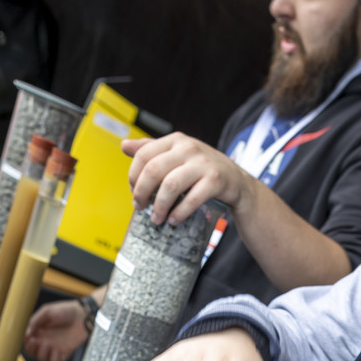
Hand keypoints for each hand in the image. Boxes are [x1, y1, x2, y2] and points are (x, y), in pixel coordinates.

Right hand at [24, 299, 92, 360]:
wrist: (83, 315)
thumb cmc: (66, 310)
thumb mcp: (47, 311)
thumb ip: (35, 321)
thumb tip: (27, 334)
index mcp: (39, 330)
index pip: (27, 341)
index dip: (25, 341)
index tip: (29, 337)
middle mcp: (45, 339)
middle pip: (32, 352)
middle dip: (31, 349)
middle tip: (35, 342)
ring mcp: (55, 347)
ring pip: (42, 358)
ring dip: (42, 354)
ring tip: (47, 344)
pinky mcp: (65, 352)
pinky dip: (54, 358)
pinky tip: (57, 350)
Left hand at [121, 133, 253, 226]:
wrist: (236, 180)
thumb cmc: (202, 169)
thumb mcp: (177, 155)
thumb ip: (152, 150)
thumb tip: (124, 146)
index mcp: (175, 140)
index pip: (143, 155)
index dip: (134, 176)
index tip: (133, 192)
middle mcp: (188, 148)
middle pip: (153, 170)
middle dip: (142, 193)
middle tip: (140, 208)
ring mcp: (203, 164)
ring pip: (170, 185)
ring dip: (160, 206)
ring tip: (157, 219)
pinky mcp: (215, 181)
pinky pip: (191, 199)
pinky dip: (179, 213)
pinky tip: (174, 220)